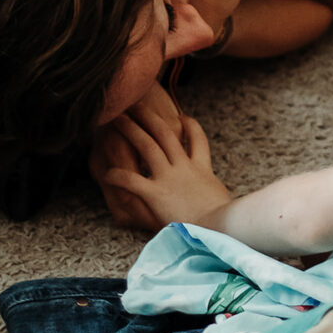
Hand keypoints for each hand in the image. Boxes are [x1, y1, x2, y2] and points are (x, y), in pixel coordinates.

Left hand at [88, 84, 234, 232]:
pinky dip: (117, 176)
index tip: (183, 117)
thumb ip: (216, 197)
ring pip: (148, 146)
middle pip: (166, 134)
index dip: (190, 126)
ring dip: (131, 130)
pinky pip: (132, 180)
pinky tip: (106, 174)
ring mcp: (169, 178)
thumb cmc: (226, 222)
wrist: (221, 228)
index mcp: (202, 170)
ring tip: (118, 118)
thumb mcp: (226, 202)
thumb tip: (221, 204)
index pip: (197, 140)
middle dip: (150, 117)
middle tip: (137, 104)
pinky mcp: (157, 193)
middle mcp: (184, 168)